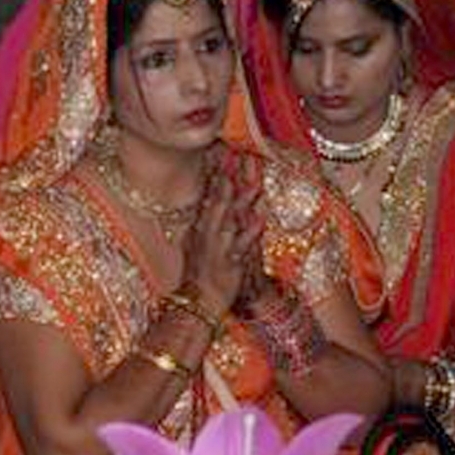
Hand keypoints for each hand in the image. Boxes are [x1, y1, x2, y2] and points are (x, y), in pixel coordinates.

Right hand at [180, 159, 255, 314]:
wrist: (196, 302)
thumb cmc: (198, 274)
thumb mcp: (192, 244)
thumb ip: (199, 223)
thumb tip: (202, 205)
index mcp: (199, 226)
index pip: (208, 195)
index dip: (216, 173)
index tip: (223, 153)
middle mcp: (207, 233)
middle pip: (220, 200)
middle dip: (229, 177)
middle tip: (238, 156)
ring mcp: (219, 246)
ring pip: (232, 218)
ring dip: (244, 200)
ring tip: (256, 182)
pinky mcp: (230, 262)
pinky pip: (242, 243)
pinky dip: (252, 230)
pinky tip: (262, 218)